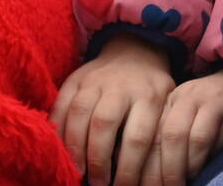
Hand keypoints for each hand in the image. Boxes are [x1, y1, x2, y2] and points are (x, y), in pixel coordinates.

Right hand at [51, 34, 176, 184]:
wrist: (135, 50)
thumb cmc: (151, 91)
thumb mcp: (165, 109)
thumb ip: (154, 137)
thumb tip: (146, 177)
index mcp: (149, 97)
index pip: (137, 137)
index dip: (128, 168)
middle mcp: (121, 86)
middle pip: (104, 124)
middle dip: (98, 159)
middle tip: (98, 184)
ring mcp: (95, 79)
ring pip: (80, 112)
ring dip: (75, 147)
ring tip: (77, 171)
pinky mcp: (75, 77)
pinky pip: (61, 104)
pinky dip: (57, 129)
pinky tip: (60, 149)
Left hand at [139, 65, 222, 185]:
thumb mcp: (194, 123)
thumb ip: (175, 144)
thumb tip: (155, 176)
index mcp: (166, 103)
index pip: (145, 137)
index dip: (139, 165)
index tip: (137, 185)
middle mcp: (177, 99)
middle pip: (155, 137)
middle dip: (151, 171)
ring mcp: (197, 98)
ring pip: (173, 136)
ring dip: (171, 169)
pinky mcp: (218, 103)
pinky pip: (200, 135)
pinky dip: (194, 159)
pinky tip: (193, 174)